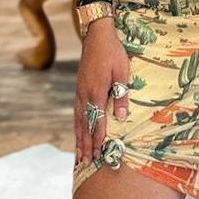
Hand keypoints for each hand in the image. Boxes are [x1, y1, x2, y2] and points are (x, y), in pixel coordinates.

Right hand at [74, 17, 130, 165]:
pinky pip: (76, 113)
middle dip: (86, 145)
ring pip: (78, 121)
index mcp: (96, 92)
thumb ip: (121, 94)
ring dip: (79, 140)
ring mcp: (79, 93)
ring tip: (80, 156)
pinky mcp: (78, 89)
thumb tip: (121, 118)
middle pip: (85, 125)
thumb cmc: (113, 52)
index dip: (98, 139)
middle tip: (87, 162)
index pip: (98, 121)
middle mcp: (85, 95)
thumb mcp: (122, 71)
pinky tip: (77, 134)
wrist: (96, 36)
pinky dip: (76, 127)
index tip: (99, 154)